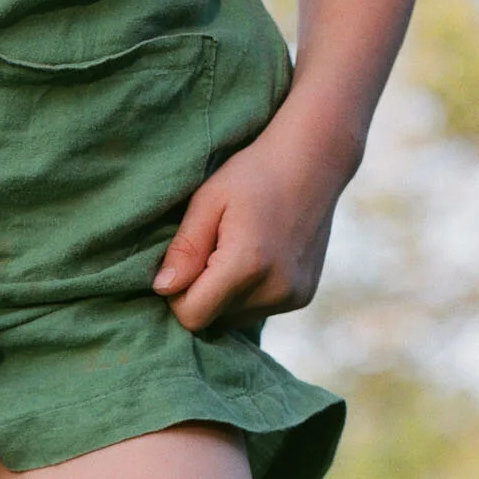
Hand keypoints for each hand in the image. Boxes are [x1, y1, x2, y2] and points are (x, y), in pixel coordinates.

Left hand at [153, 112, 353, 333]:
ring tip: (238, 251)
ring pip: (232, 318)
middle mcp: (274, 288)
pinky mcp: (302, 298)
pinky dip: (248, 293)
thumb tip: (162, 289)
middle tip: (215, 249)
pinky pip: (256, 310)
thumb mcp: (208, 201)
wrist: (315, 159)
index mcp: (247, 265)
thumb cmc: (254, 173)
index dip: (178, 295)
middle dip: (202, 293)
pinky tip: (258, 258)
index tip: (186, 263)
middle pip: (212, 319)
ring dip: (225, 295)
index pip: (192, 316)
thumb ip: (184, 249)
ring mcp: (291, 296)